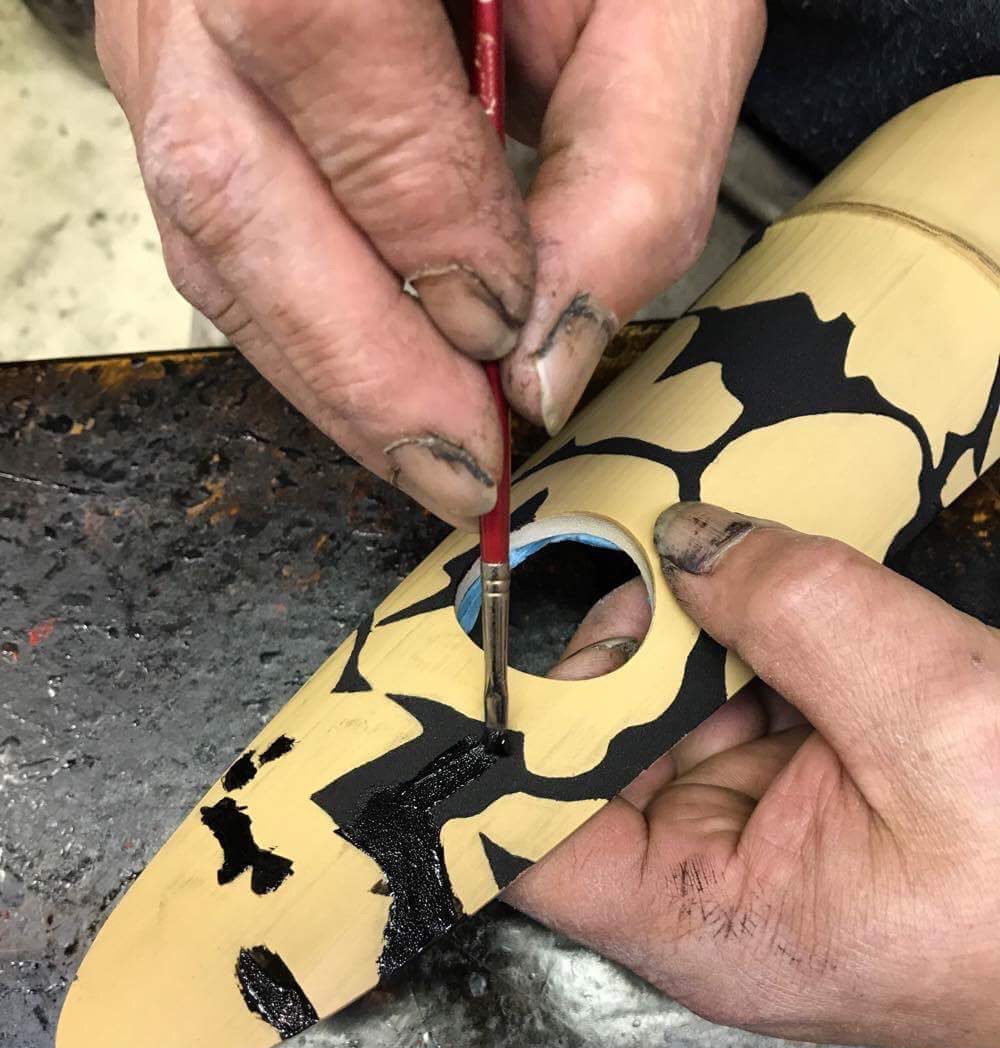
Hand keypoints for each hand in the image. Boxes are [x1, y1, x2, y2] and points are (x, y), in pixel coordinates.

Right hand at [96, 0, 763, 525]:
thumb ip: (631, 160)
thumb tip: (553, 359)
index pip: (335, 68)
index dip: (430, 235)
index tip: (515, 346)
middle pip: (232, 195)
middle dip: (361, 368)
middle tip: (464, 469)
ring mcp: (158, 33)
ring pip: (209, 243)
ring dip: (329, 374)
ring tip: (432, 451)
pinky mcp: (174, 95)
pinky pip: (218, 240)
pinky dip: (310, 330)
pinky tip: (386, 380)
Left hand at [508, 502, 999, 1047]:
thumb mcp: (933, 721)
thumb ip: (801, 613)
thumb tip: (688, 538)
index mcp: (704, 923)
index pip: (530, 839)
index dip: (485, 738)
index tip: (459, 629)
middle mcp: (713, 888)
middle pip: (594, 759)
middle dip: (584, 651)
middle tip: (551, 533)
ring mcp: (766, 835)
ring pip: (670, 716)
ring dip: (663, 628)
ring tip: (627, 523)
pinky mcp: (816, 790)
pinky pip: (744, 699)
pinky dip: (735, 634)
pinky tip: (722, 562)